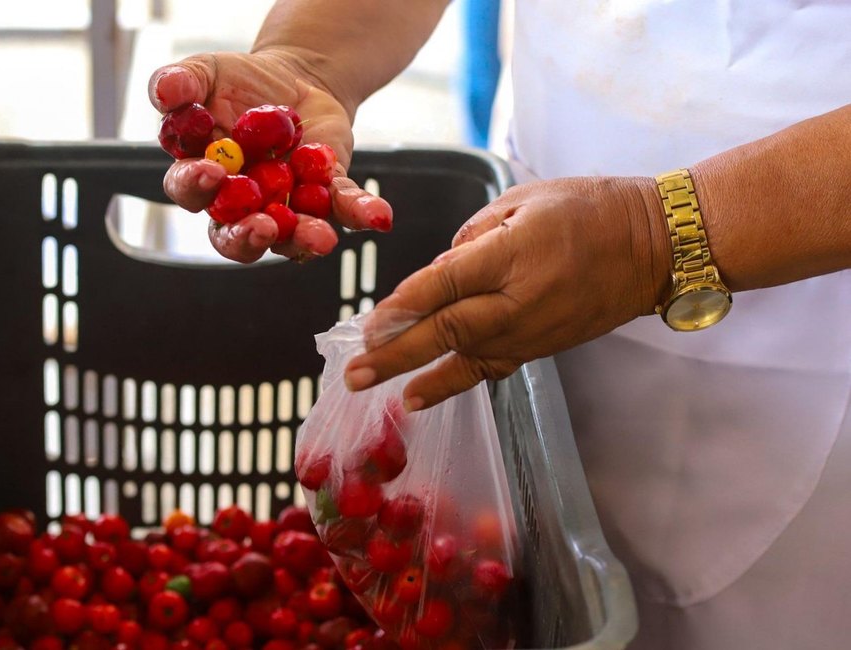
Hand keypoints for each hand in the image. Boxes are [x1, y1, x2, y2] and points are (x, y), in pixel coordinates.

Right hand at [149, 50, 391, 262]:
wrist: (293, 79)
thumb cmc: (238, 83)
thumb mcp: (207, 72)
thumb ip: (181, 82)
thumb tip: (165, 92)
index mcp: (203, 175)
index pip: (191, 191)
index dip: (196, 187)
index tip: (211, 173)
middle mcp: (241, 203)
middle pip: (235, 234)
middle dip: (247, 236)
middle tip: (262, 227)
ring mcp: (285, 205)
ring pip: (289, 235)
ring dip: (303, 239)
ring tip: (320, 237)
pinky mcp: (326, 194)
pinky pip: (343, 208)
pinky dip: (361, 213)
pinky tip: (379, 216)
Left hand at [342, 176, 669, 409]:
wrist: (653, 247)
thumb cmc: (588, 209)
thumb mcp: (524, 199)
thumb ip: (472, 236)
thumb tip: (436, 273)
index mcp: (513, 255)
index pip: (445, 285)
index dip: (402, 307)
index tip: (367, 326)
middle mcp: (519, 301)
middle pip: (447, 330)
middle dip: (395, 353)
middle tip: (354, 374)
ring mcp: (531, 331)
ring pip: (463, 356)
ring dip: (413, 372)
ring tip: (370, 388)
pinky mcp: (539, 347)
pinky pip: (488, 368)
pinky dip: (450, 384)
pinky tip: (417, 398)